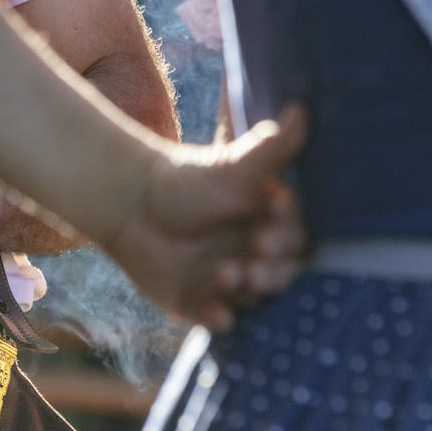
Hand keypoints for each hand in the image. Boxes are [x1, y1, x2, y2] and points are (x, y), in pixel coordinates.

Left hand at [104, 106, 308, 332]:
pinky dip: (221, 320)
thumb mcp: (233, 167)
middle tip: (256, 257)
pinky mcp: (201, 303)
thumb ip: (270, 148)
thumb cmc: (187, 180)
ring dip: (247, 291)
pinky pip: (219, 320)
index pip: (295, 237)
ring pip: (252, 299)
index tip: (272, 216)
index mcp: (269, 224)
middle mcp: (255, 256)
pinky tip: (219, 315)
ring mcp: (230, 282)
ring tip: (226, 273)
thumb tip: (300, 110)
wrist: (130, 203)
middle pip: (280, 273)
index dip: (288, 232)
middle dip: (273, 269)